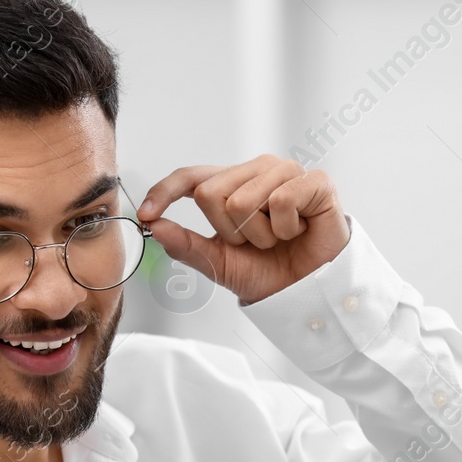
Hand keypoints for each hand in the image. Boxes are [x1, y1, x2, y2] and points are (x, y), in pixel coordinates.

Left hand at [137, 155, 349, 304]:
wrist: (309, 291)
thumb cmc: (269, 270)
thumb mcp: (219, 263)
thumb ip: (186, 244)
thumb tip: (154, 226)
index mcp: (231, 184)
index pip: (190, 176)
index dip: (164, 192)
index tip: (146, 214)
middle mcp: (256, 170)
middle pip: (211, 193)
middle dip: (229, 232)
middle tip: (256, 242)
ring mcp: (286, 171)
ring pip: (243, 200)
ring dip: (258, 235)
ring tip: (278, 239)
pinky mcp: (315, 181)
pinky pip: (281, 200)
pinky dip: (286, 228)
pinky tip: (299, 230)